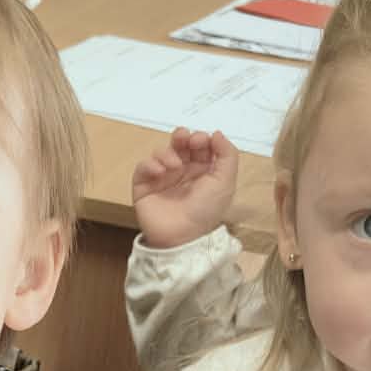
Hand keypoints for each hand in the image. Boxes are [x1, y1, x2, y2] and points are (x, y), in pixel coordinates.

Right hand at [132, 127, 239, 248]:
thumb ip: (227, 154)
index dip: (200, 138)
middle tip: (186, 141)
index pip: (199, 145)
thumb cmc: (206, 211)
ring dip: (168, 153)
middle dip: (182, 136)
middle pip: (179, 143)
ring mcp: (162, 178)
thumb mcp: (225, 182)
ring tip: (174, 166)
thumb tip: (217, 133)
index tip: (202, 141)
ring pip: (161, 152)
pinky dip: (150, 164)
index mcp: (202, 170)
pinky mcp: (144, 186)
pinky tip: (160, 172)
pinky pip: (143, 167)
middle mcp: (182, 171)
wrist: (182, 237)